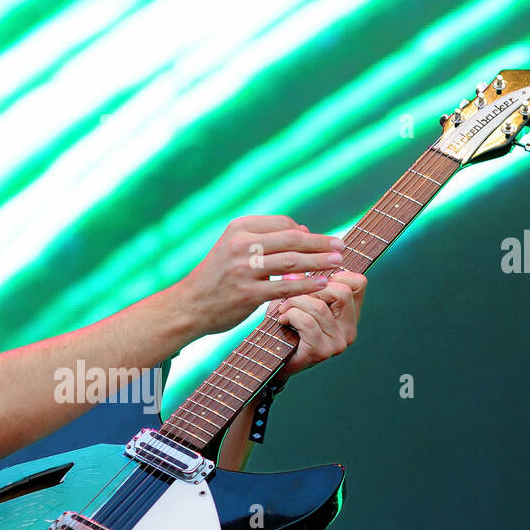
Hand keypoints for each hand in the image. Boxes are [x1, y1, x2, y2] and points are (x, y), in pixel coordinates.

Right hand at [172, 216, 345, 336]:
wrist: (189, 306)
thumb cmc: (215, 277)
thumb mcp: (231, 247)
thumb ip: (263, 238)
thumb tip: (302, 232)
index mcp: (238, 228)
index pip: (283, 224)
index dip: (306, 232)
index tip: (322, 240)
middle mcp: (241, 245)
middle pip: (292, 239)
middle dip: (321, 243)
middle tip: (341, 247)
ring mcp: (244, 269)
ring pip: (292, 262)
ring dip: (319, 262)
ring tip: (338, 263)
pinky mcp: (248, 294)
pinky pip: (285, 287)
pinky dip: (307, 284)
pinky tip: (322, 284)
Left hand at [267, 258, 366, 378]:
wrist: (273, 363)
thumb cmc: (284, 327)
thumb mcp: (296, 300)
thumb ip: (303, 283)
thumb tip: (297, 269)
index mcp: (350, 315)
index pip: (358, 282)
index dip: (336, 274)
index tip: (312, 280)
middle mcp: (349, 329)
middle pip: (342, 291)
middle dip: (311, 288)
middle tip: (291, 297)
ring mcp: (338, 342)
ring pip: (320, 305)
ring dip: (295, 303)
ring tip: (283, 310)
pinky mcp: (322, 351)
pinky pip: (308, 321)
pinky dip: (290, 315)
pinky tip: (282, 321)